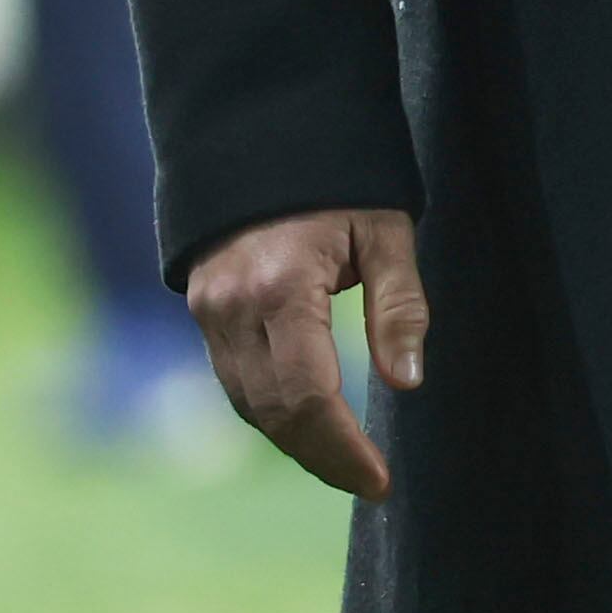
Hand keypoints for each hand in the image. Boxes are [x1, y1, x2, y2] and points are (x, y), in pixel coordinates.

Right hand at [183, 205, 425, 499]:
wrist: (262, 131)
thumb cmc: (339, 178)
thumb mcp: (386, 230)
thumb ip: (399, 307)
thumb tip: (407, 382)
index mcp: (282, 287)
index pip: (307, 396)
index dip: (341, 449)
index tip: (378, 480)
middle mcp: (233, 308)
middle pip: (272, 412)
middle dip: (321, 457)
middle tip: (369, 482)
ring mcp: (209, 311)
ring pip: (248, 404)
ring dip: (295, 441)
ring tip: (347, 463)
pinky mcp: (204, 311)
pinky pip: (235, 380)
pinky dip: (271, 411)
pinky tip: (310, 423)